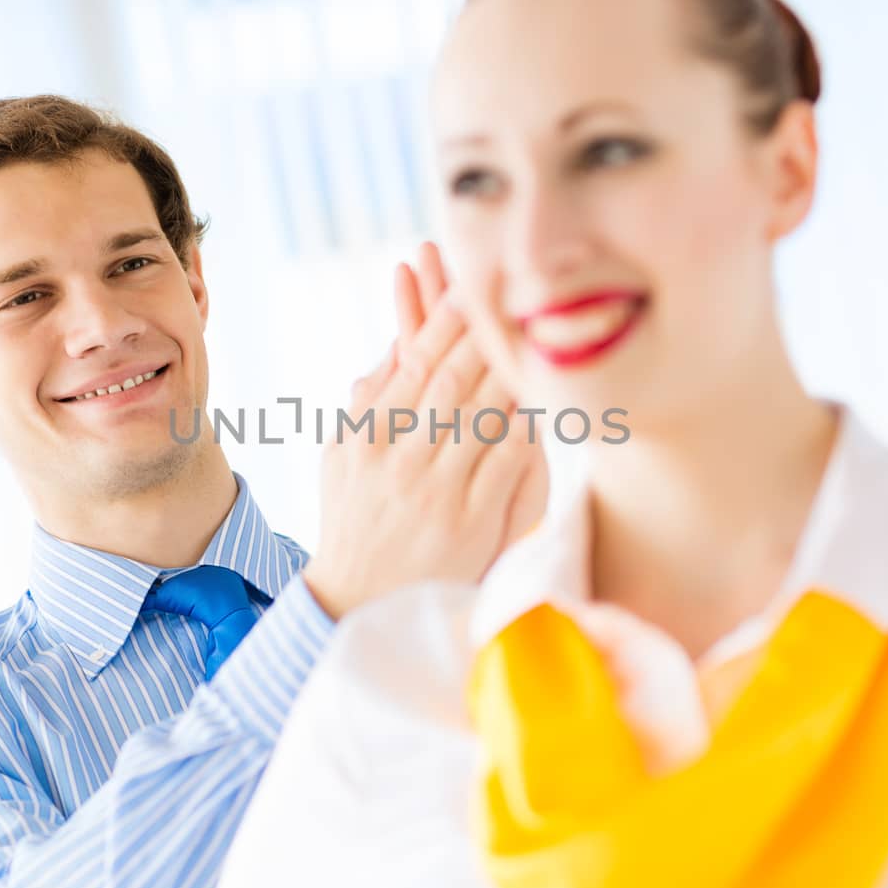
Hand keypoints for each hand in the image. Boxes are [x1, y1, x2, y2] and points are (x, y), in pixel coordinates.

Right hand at [302, 242, 548, 620]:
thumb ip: (371, 399)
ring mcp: (436, 490)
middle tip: (514, 295)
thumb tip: (399, 342)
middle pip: (453, 380)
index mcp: (367, 434)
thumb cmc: (353, 518)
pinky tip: (546, 401)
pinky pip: (507, 462)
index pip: (414, 363)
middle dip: (484, 334)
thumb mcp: (341, 454)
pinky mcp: (470, 522)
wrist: (357, 600)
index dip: (444, 322)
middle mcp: (400, 457)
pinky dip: (528, 428)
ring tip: (537, 337)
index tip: (469, 287)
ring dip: (513, 373)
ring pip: (485, 416)